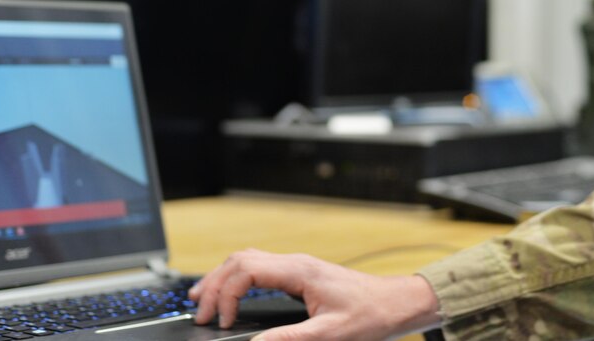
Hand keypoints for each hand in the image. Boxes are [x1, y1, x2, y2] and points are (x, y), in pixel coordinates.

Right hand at [189, 248, 440, 339]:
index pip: (247, 270)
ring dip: (222, 277)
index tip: (223, 321)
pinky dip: (238, 278)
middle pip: (240, 260)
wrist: (394, 303)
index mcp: (299, 271)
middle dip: (215, 284)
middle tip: (200, 312)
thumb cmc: (369, 316)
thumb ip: (289, 339)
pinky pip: (259, 267)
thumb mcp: (329, 335)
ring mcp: (297, 266)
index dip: (227, 294)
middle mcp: (295, 262)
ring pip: (247, 259)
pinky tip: (230, 292)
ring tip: (202, 299)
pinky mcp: (300, 274)